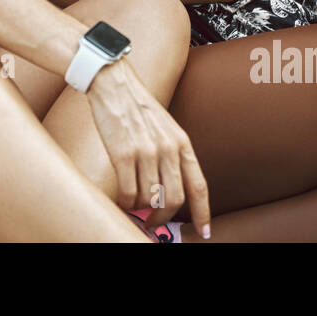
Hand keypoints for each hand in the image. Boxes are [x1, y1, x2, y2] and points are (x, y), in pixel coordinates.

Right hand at [85, 58, 211, 238]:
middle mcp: (167, 148)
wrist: (113, 84)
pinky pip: (128, 193)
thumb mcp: (165, 127)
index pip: (198, 185)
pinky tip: (123, 199)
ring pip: (150, 199)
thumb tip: (168, 189)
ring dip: (142, 210)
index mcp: (181, 142)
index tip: (203, 231)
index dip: (203, 212)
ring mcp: (146, 152)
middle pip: (175, 199)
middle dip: (164, 218)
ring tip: (135, 206)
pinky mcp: (123, 154)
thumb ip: (171, 155)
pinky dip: (126, 203)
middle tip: (154, 222)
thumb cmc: (137, 106)